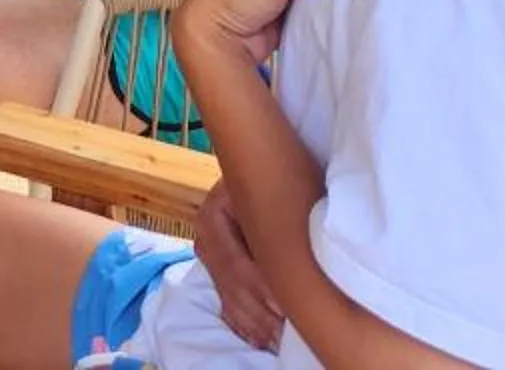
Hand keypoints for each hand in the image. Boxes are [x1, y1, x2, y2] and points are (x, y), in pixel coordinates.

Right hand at [191, 182, 284, 350]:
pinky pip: (229, 307)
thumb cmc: (272, 175)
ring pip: (231, 302)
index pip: (237, 263)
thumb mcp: (272, 190)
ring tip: (281, 340)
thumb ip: (278, 221)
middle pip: (233, 287)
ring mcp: (209, 259)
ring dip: (257, 325)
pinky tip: (263, 340)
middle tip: (288, 333)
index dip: (262, 287)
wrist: (257, 164)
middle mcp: (205, 240)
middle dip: (262, 314)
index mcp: (211, 218)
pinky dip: (246, 327)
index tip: (286, 307)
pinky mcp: (218, 274)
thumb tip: (299, 256)